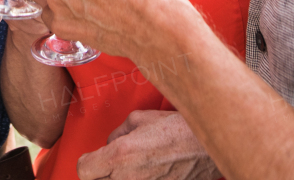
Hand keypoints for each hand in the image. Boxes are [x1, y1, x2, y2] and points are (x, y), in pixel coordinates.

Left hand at [78, 110, 220, 179]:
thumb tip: (112, 143)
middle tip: (113, 162)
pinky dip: (140, 179)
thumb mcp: (141, 119)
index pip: (84, 170)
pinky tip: (150, 171)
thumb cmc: (178, 128)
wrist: (209, 146)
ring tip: (136, 164)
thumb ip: (119, 133)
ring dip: (120, 176)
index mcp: (121, 155)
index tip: (94, 157)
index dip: (88, 161)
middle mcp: (128, 178)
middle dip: (101, 172)